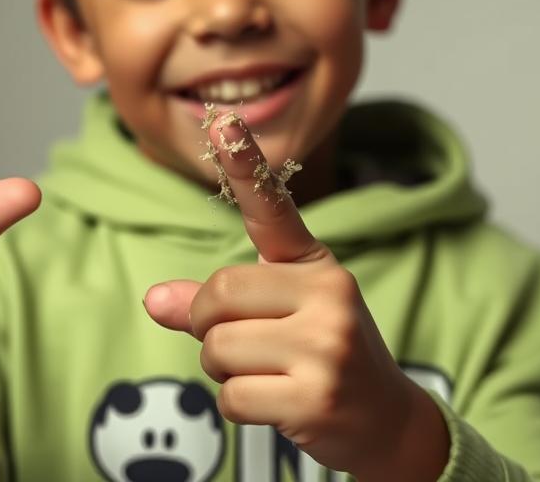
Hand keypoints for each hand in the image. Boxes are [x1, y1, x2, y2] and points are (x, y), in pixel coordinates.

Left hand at [142, 114, 447, 478]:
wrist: (385, 418)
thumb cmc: (323, 353)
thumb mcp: (279, 314)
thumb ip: (215, 303)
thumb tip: (153, 300)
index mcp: (316, 263)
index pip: (273, 209)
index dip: (244, 164)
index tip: (223, 121)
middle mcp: (328, 293)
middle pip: (217, 295)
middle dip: (210, 326)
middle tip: (249, 345)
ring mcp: (326, 346)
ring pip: (218, 348)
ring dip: (226, 371)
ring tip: (271, 374)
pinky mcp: (316, 396)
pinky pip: (232, 397)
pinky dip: (241, 405)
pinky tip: (280, 403)